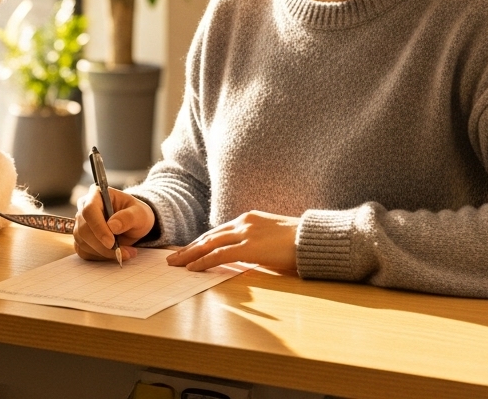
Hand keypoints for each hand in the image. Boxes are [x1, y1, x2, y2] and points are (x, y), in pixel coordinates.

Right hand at [73, 188, 155, 261]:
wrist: (134, 224)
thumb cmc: (136, 214)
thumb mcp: (140, 213)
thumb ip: (128, 217)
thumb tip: (112, 226)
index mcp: (97, 194)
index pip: (89, 210)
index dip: (98, 227)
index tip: (111, 242)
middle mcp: (84, 207)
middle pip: (83, 229)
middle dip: (103, 246)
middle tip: (123, 252)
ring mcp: (80, 224)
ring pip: (83, 243)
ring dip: (104, 253)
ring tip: (125, 253)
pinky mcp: (81, 239)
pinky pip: (85, 252)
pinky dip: (100, 257)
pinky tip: (114, 254)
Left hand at [167, 210, 299, 271]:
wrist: (314, 238)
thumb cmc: (299, 241)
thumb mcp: (273, 237)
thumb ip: (257, 242)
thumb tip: (248, 255)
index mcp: (249, 219)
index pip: (218, 231)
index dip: (201, 241)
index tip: (189, 249)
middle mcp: (244, 223)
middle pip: (209, 236)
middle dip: (190, 247)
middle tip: (174, 257)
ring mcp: (245, 234)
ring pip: (209, 244)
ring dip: (190, 255)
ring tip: (176, 264)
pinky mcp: (250, 248)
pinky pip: (219, 255)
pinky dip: (203, 262)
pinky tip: (192, 269)